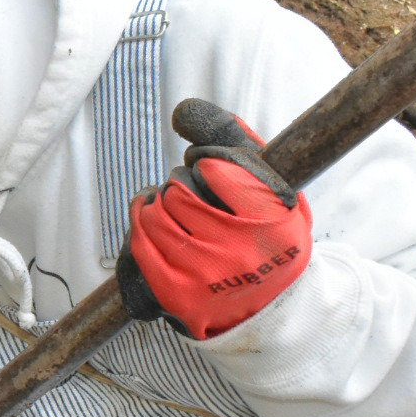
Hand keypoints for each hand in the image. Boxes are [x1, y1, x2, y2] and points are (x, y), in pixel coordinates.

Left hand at [116, 98, 313, 338]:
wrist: (271, 305)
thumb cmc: (269, 235)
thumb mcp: (275, 187)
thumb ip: (236, 141)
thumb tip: (183, 110)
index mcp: (273, 219)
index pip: (215, 167)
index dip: (207, 161)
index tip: (210, 168)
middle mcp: (239, 249)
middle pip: (180, 189)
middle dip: (181, 183)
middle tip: (191, 191)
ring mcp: (205, 275)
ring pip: (156, 213)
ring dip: (157, 201)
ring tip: (170, 204)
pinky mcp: (175, 292)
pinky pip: (140, 243)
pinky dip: (140, 222)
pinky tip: (149, 217)